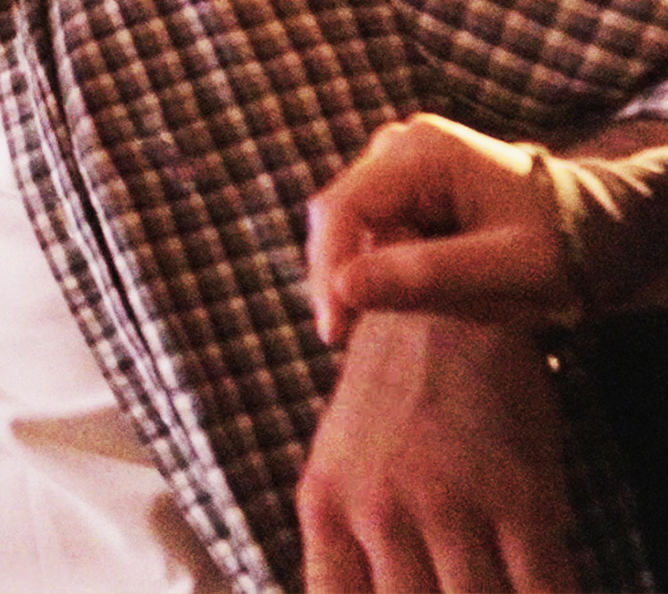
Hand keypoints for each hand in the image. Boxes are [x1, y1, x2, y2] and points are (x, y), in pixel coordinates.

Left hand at [297, 312, 575, 592]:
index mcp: (324, 506)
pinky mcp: (521, 497)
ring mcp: (450, 504)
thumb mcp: (344, 466)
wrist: (449, 307)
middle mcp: (379, 512)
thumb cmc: (396, 395)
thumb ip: (348, 546)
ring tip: (494, 593)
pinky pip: (541, 592)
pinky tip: (546, 592)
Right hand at [310, 116, 576, 344]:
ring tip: (412, 308)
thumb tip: (344, 289)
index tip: (335, 331)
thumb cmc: (560, 246)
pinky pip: (368, 231)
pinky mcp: (399, 186)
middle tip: (352, 334)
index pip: (344, 207)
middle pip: (338, 215)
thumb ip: (430, 275)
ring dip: (364, 275)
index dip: (328, 268)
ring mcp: (395, 162)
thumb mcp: (509, 269)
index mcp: (424, 152)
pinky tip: (411, 290)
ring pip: (349, 227)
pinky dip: (379, 268)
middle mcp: (399, 145)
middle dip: (342, 276)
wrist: (592, 228)